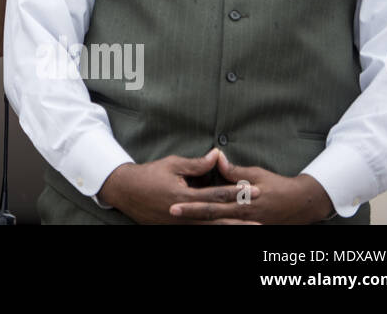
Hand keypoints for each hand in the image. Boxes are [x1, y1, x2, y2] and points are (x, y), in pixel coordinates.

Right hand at [98, 150, 260, 224]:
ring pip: (209, 230)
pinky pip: (197, 231)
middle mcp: (184, 215)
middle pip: (217, 219)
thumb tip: (217, 155)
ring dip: (229, 230)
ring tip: (249, 231)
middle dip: (240, 220)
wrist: (125, 191)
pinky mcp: (175, 229)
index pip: (216, 196)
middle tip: (260, 222)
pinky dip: (213, 231)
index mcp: (184, 197)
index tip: (254, 191)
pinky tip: (226, 231)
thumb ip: (197, 164)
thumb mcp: (172, 165)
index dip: (236, 193)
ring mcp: (179, 225)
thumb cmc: (149, 175)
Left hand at [169, 151, 334, 223]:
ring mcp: (247, 225)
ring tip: (181, 220)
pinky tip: (200, 224)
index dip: (192, 205)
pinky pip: (230, 228)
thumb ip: (235, 171)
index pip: (212, 204)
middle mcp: (242, 217)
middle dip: (190, 215)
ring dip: (200, 223)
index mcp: (242, 203)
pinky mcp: (250, 228)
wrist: (301, 205)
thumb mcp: (257, 174)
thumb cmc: (278, 186)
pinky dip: (215, 226)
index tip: (174, 204)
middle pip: (211, 217)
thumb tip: (217, 158)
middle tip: (171, 212)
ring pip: (219, 225)